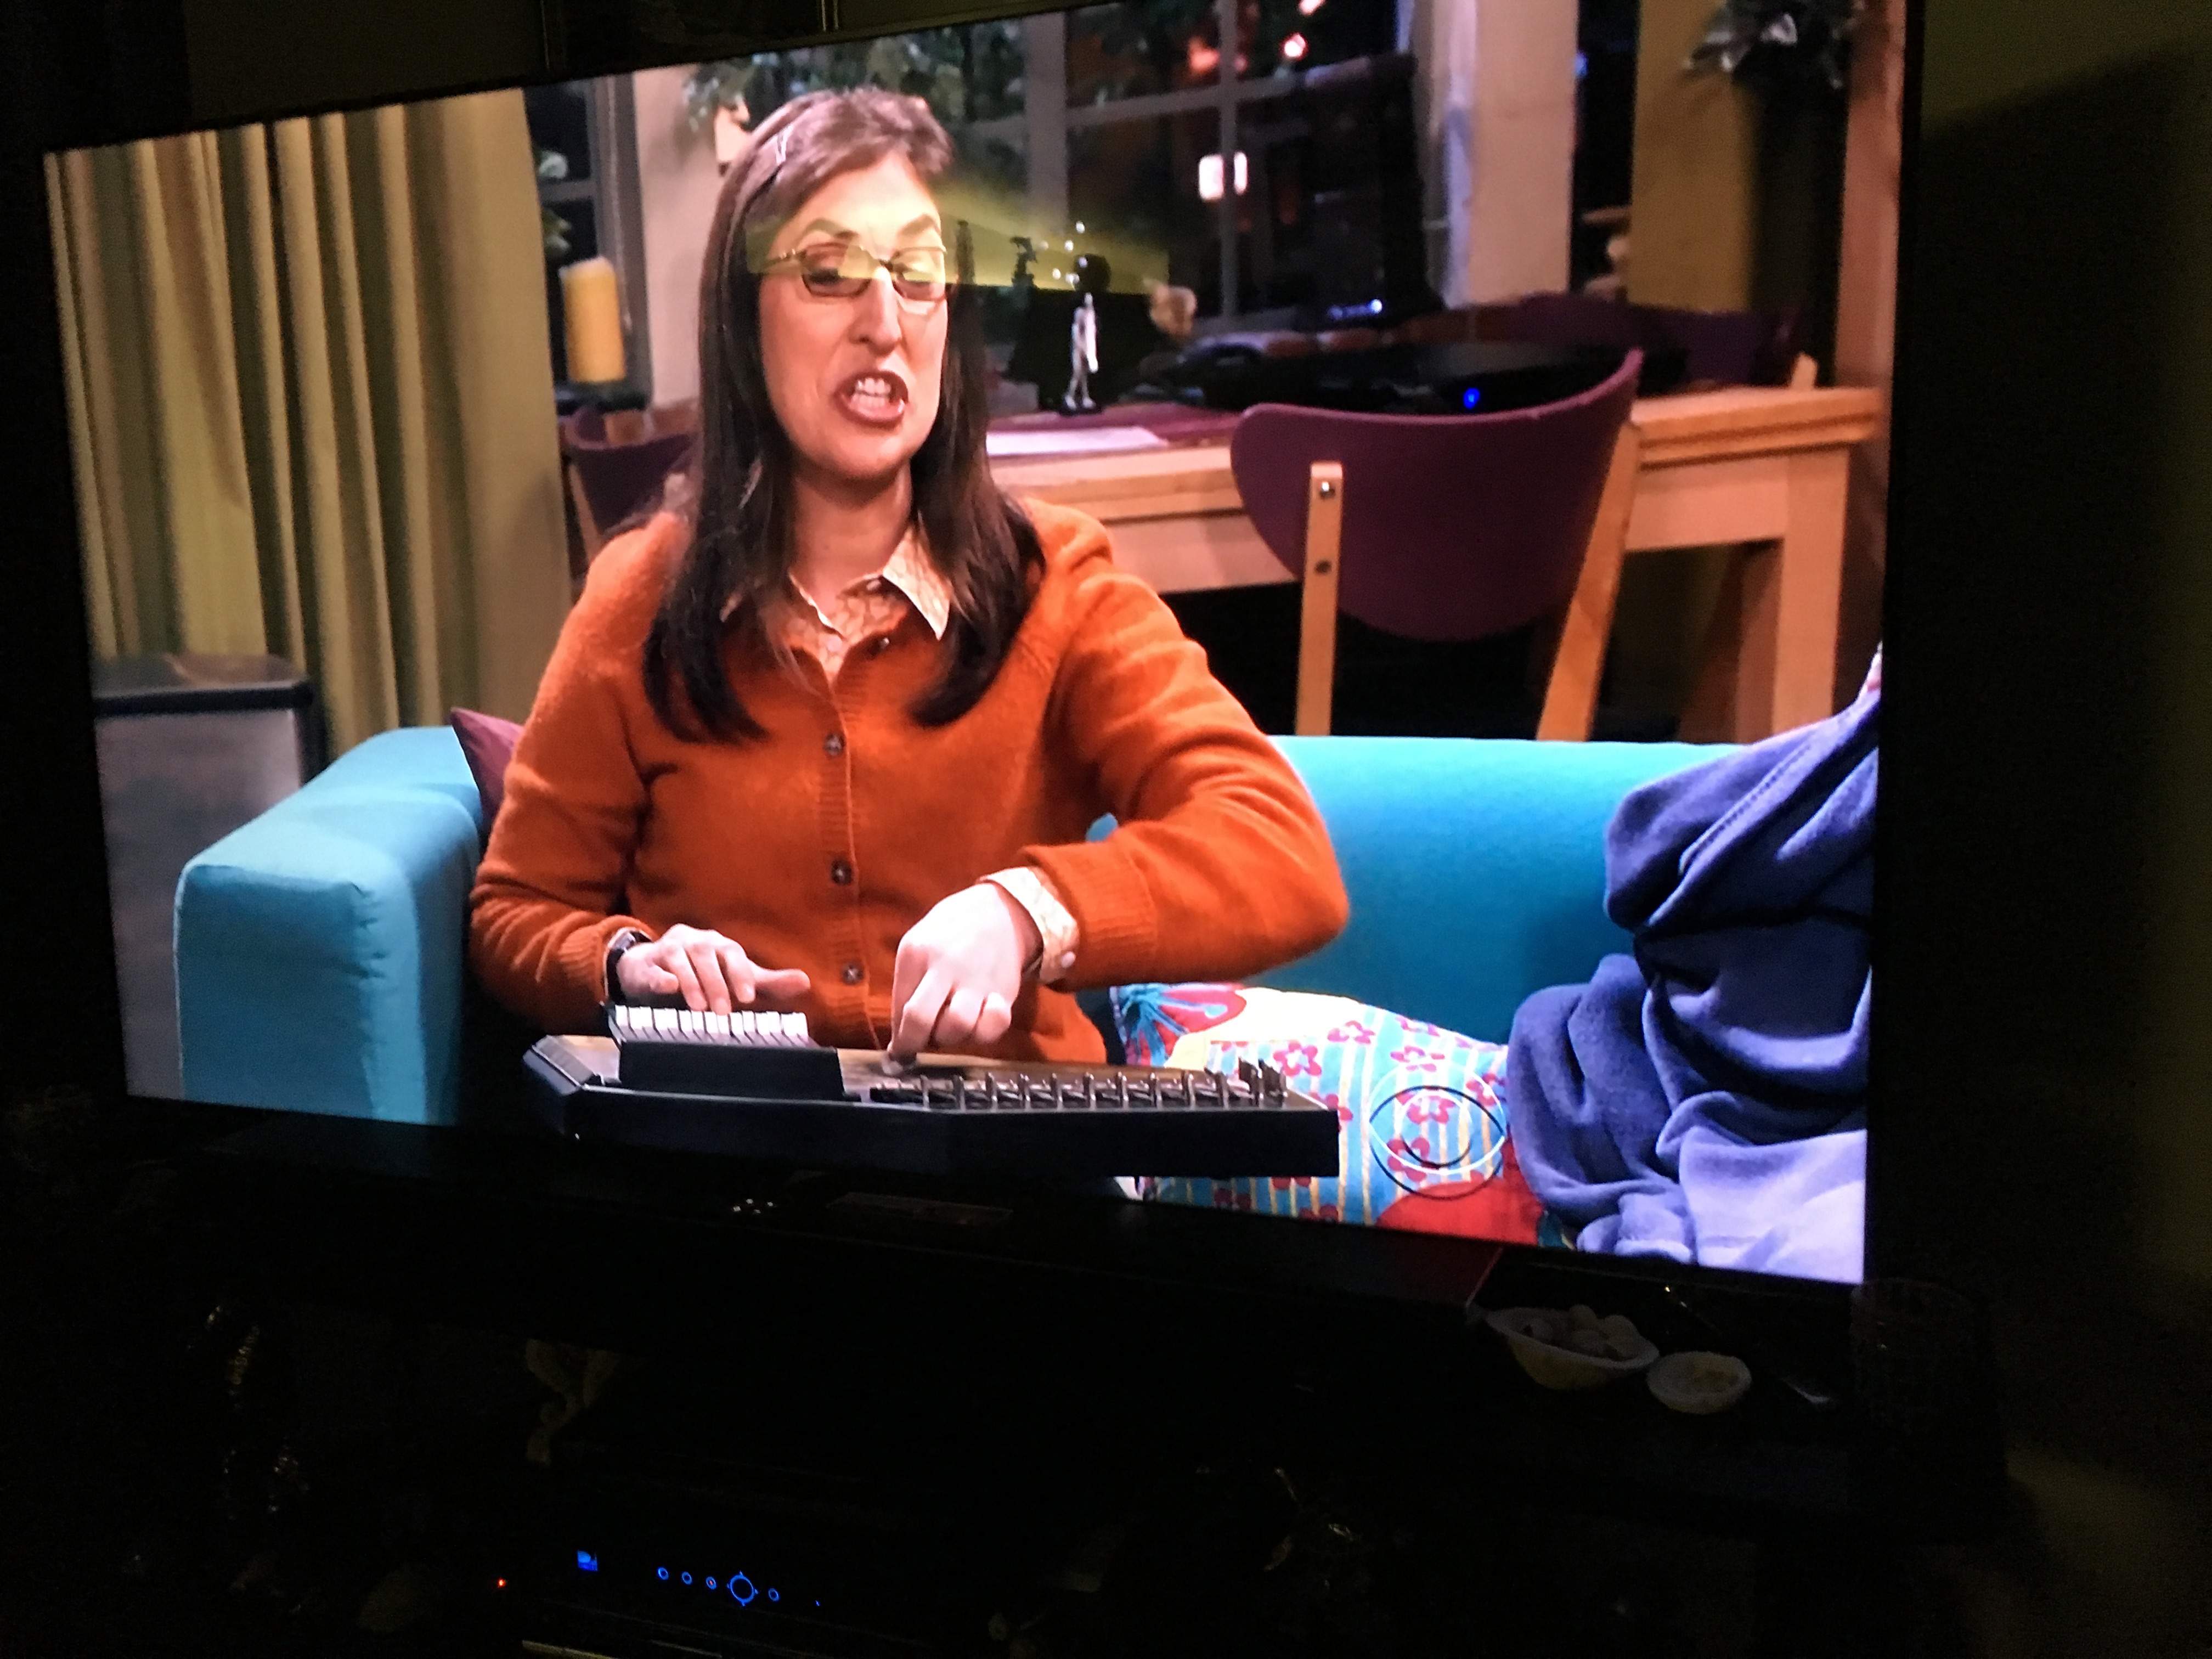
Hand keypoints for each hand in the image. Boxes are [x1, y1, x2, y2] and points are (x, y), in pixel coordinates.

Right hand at [615, 924, 809, 1013]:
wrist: (652, 968)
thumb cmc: (703, 973)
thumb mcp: (736, 977)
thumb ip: (768, 982)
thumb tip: (805, 982)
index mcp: (718, 944)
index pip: (732, 952)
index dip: (740, 973)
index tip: (748, 997)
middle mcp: (693, 942)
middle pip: (706, 956)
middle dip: (716, 984)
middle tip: (723, 1011)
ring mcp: (667, 951)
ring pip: (679, 961)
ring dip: (691, 983)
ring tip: (699, 1008)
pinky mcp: (644, 966)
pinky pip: (650, 969)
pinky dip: (659, 977)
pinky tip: (667, 987)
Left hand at [887, 884, 1040, 1058]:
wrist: (999, 912)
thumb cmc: (949, 934)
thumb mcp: (917, 945)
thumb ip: (906, 987)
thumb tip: (899, 1037)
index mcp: (916, 954)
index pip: (899, 1009)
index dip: (899, 1036)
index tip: (901, 1047)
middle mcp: (945, 967)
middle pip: (920, 1020)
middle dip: (914, 1043)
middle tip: (919, 1044)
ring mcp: (976, 980)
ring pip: (957, 1026)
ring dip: (950, 1037)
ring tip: (949, 1027)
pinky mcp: (1003, 991)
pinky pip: (994, 1025)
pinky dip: (986, 1030)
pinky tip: (980, 1018)